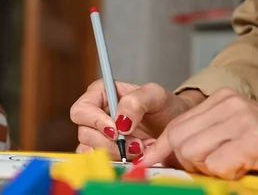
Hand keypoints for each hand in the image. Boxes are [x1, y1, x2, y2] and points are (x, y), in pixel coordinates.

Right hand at [70, 80, 204, 159]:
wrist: (175, 125)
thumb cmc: (164, 106)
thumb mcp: (155, 95)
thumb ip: (136, 102)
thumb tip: (120, 121)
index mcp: (100, 94)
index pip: (82, 109)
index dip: (95, 121)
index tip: (117, 130)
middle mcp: (94, 114)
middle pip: (85, 132)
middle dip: (112, 142)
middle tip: (137, 144)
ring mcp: (97, 135)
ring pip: (90, 150)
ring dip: (117, 153)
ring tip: (141, 149)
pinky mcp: (104, 152)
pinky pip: (98, 162)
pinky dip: (116, 163)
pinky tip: (135, 158)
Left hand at [137, 88, 257, 178]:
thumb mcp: (227, 136)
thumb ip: (194, 140)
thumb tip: (151, 157)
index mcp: (221, 100)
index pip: (175, 126)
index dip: (161, 149)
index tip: (145, 162)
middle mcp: (230, 103)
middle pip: (179, 141)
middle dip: (189, 162)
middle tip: (216, 166)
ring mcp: (243, 119)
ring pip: (192, 153)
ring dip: (209, 169)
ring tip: (233, 165)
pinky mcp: (255, 140)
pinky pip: (216, 165)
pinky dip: (226, 174)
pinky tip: (244, 168)